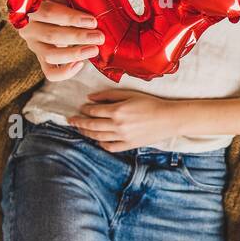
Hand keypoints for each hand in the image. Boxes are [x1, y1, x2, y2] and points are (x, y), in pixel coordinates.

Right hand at [16, 0, 103, 80]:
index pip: (48, 12)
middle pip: (51, 35)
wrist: (46, 17)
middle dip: (78, 37)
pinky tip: (80, 64)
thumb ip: (71, 1)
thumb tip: (93, 7)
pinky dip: (65, 72)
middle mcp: (29, 29)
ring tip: (94, 50)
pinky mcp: (41, 60)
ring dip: (74, 53)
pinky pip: (50, 73)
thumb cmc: (58, 4)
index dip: (71, 18)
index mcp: (32, 9)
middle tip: (99, 37)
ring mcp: (34, 46)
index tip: (92, 21)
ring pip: (50, 55)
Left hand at [68, 90, 182, 150]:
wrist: (168, 119)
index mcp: (117, 111)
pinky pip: (110, 147)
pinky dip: (101, 144)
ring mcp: (122, 137)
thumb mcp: (129, 94)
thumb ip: (108, 95)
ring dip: (86, 133)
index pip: (94, 111)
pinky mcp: (128, 145)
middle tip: (71, 120)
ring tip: (80, 129)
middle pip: (91, 125)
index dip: (85, 109)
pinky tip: (98, 140)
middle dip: (79, 122)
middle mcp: (117, 125)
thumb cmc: (150, 103)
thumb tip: (90, 98)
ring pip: (97, 137)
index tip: (81, 108)